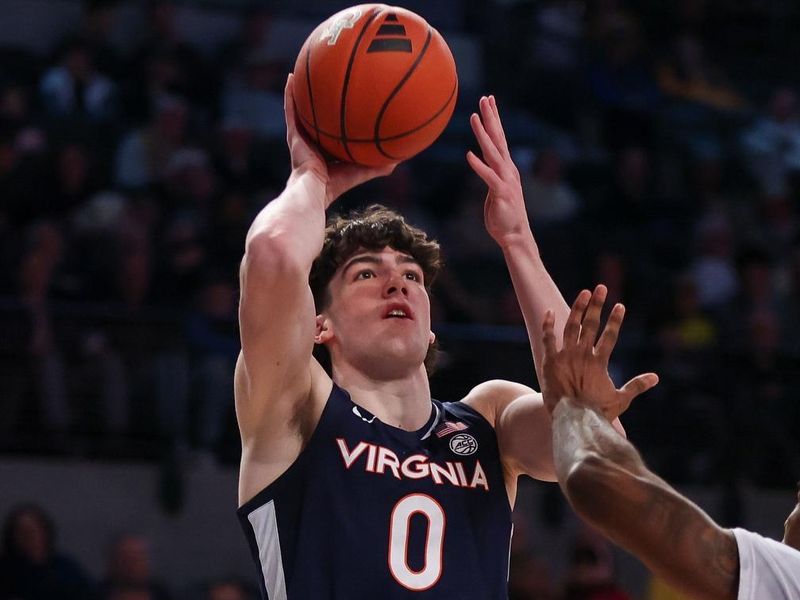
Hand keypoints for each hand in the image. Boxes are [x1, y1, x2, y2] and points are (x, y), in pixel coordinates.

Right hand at [284, 74, 396, 206]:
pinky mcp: (293, 134)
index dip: (336, 118)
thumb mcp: (362, 170)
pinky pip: (290, 110)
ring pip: (300, 108)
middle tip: (325, 80)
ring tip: (303, 70)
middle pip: (316, 116)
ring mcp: (300, 136)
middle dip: (319, 100)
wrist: (315, 189)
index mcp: (326, 149)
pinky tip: (291, 76)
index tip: (344, 102)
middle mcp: (312, 141)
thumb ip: (379, 165)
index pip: (332, 130)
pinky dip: (290, 93)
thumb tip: (401, 159)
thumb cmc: (337, 184)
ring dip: (300, 91)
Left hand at [466, 95, 530, 245]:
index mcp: (505, 168)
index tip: (489, 101)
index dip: (494, 119)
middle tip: (485, 98)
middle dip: (491, 117)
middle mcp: (508, 170)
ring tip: (474, 117)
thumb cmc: (503, 216)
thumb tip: (482, 165)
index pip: (499, 139)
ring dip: (483, 134)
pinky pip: (488, 176)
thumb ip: (489, 176)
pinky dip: (478, 165)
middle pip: (498, 138)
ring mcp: (506, 180)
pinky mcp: (501, 193)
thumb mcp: (494, 191)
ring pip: (493, 152)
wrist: (515, 236)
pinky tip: (469, 155)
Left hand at [541, 285, 658, 419]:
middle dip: (597, 305)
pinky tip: (551, 311)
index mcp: (599, 362)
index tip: (620, 305)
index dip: (615, 320)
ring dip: (578, 308)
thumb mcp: (620, 400)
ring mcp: (565, 356)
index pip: (610, 336)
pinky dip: (549, 324)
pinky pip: (548, 338)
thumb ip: (636, 386)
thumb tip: (655, 377)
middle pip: (591, 325)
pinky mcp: (549, 361)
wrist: (571, 421)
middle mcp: (582, 355)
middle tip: (601, 288)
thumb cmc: (597, 413)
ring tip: (584, 293)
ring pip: (571, 326)